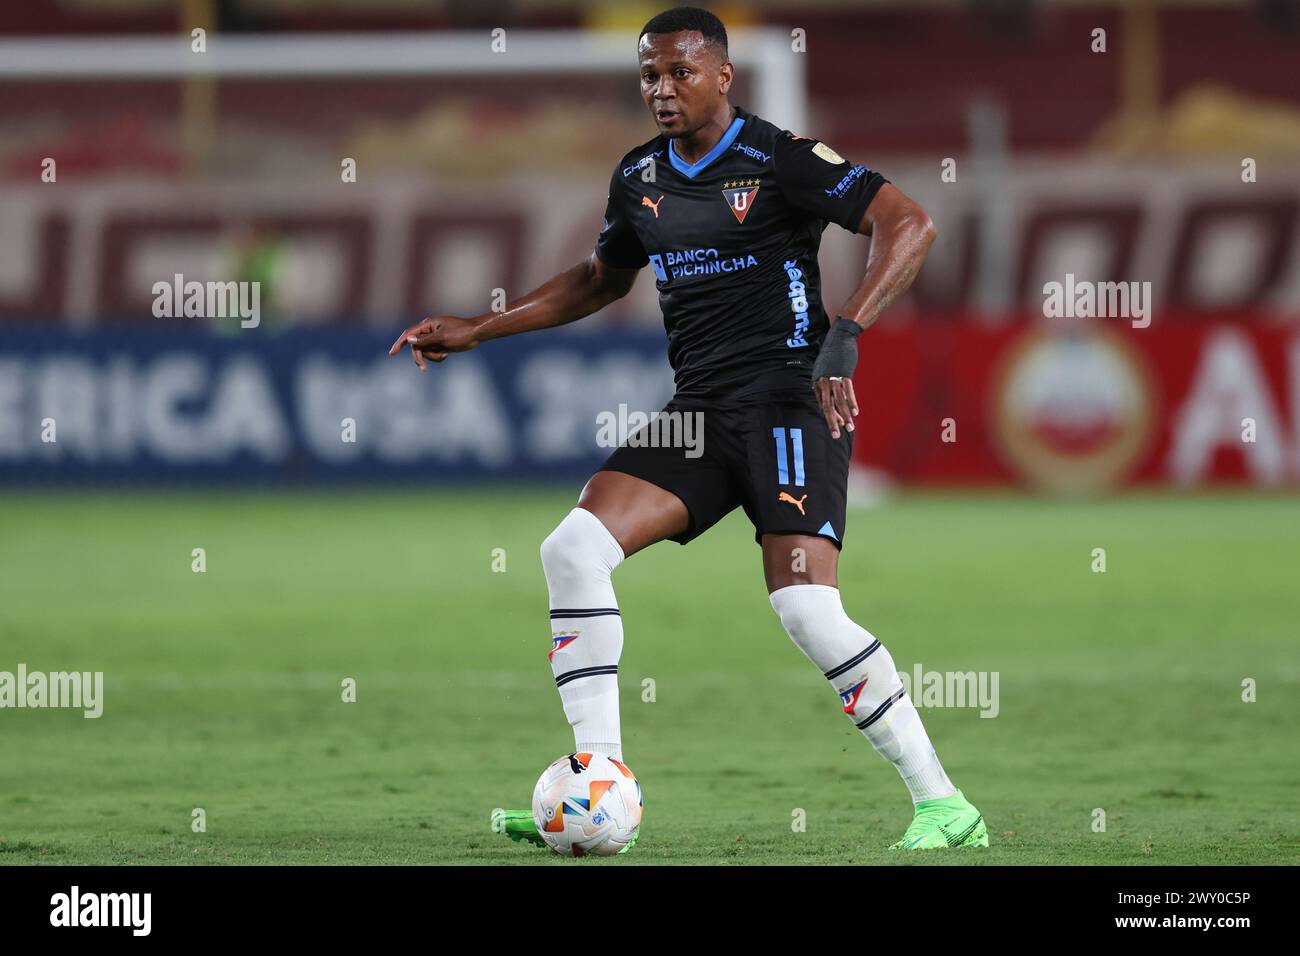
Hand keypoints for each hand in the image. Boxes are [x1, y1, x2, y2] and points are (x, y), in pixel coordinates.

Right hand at [387, 316, 480, 370]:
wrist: (476, 334)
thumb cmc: (461, 333)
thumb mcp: (443, 338)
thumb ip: (425, 340)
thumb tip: (409, 340)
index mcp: (428, 325)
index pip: (409, 334)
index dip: (399, 343)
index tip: (392, 353)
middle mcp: (429, 331)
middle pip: (415, 346)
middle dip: (420, 357)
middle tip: (423, 368)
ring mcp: (434, 338)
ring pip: (424, 352)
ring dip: (431, 357)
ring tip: (444, 355)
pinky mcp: (440, 345)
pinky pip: (432, 354)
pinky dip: (437, 357)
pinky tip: (446, 355)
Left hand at [811, 317, 861, 438]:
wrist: (840, 337)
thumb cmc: (834, 356)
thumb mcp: (826, 370)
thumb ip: (827, 385)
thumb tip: (833, 402)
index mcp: (817, 382)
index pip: (822, 405)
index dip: (830, 417)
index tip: (838, 427)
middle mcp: (822, 381)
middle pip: (826, 406)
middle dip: (832, 422)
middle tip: (836, 436)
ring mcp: (833, 377)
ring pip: (838, 401)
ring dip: (844, 416)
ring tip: (850, 427)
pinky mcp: (844, 373)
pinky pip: (847, 391)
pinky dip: (851, 402)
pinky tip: (855, 412)